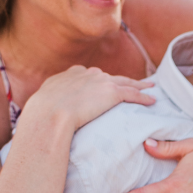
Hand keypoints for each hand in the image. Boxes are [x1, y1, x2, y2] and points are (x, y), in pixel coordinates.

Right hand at [19, 64, 154, 131]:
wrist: (49, 116)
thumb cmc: (40, 116)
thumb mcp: (40, 104)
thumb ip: (46, 105)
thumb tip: (40, 119)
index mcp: (69, 75)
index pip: (88, 75)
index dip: (96, 81)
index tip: (102, 84)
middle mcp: (86, 74)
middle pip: (109, 76)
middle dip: (119, 80)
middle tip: (131, 84)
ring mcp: (100, 82)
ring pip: (125, 82)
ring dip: (138, 86)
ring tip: (149, 88)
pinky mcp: (112, 92)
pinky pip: (133, 94)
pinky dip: (144, 97)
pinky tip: (152, 100)